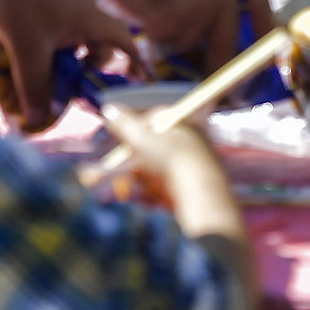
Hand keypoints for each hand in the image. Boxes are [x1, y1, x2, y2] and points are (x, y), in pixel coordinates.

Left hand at [0, 0, 136, 132]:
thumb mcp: (26, 47)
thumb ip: (33, 85)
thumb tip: (36, 122)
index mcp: (93, 19)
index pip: (124, 44)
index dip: (136, 62)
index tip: (144, 79)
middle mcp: (88, 4)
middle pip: (100, 38)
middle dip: (90, 61)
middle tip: (72, 79)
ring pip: (78, 26)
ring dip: (68, 46)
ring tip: (43, 60)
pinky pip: (61, 14)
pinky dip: (53, 30)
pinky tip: (26, 35)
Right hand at [89, 0, 273, 75]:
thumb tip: (212, 23)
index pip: (258, 5)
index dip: (263, 33)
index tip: (264, 57)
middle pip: (228, 40)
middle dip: (217, 64)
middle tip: (208, 79)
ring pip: (188, 41)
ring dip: (169, 35)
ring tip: (151, 4)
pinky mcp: (178, 13)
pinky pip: (164, 39)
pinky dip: (151, 32)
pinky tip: (141, 5)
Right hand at [100, 102, 253, 309]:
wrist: (200, 194)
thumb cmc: (170, 159)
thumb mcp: (141, 138)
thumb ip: (124, 124)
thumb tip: (109, 108)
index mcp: (182, 121)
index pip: (152, 117)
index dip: (132, 128)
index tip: (117, 140)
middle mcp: (191, 138)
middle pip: (153, 147)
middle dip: (133, 161)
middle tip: (118, 173)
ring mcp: (194, 162)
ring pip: (157, 169)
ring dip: (142, 180)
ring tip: (135, 190)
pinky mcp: (194, 186)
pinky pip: (167, 186)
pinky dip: (155, 193)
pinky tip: (151, 201)